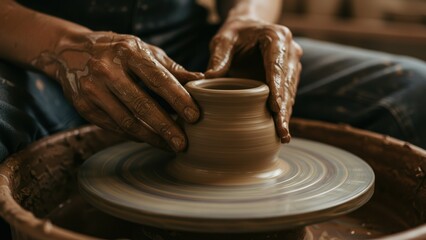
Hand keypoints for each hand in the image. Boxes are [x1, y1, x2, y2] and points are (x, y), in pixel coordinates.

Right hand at [32, 32, 202, 150]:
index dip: (178, 98)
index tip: (195, 116)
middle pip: (141, 104)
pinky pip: (114, 127)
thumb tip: (204, 81)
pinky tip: (149, 139)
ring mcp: (92, 90)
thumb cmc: (119, 52)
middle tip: (183, 144)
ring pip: (126, 121)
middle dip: (165, 127)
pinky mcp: (83, 107)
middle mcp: (108, 70)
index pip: (158, 79)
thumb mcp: (145, 52)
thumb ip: (172, 69)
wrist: (71, 51)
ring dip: (151, 138)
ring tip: (169, 146)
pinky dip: (134, 135)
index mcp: (129, 53)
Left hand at [205, 18, 301, 142]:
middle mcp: (290, 51)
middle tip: (281, 131)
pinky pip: (287, 97)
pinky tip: (279, 130)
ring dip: (286, 115)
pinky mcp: (288, 77)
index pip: (277, 66)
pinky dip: (283, 113)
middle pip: (287, 84)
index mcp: (277, 38)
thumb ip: (219, 56)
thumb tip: (209, 78)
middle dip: (284, 109)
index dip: (277, 89)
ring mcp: (292, 65)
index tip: (276, 108)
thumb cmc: (234, 34)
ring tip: (282, 136)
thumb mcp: (223, 39)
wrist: (248, 29)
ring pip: (290, 93)